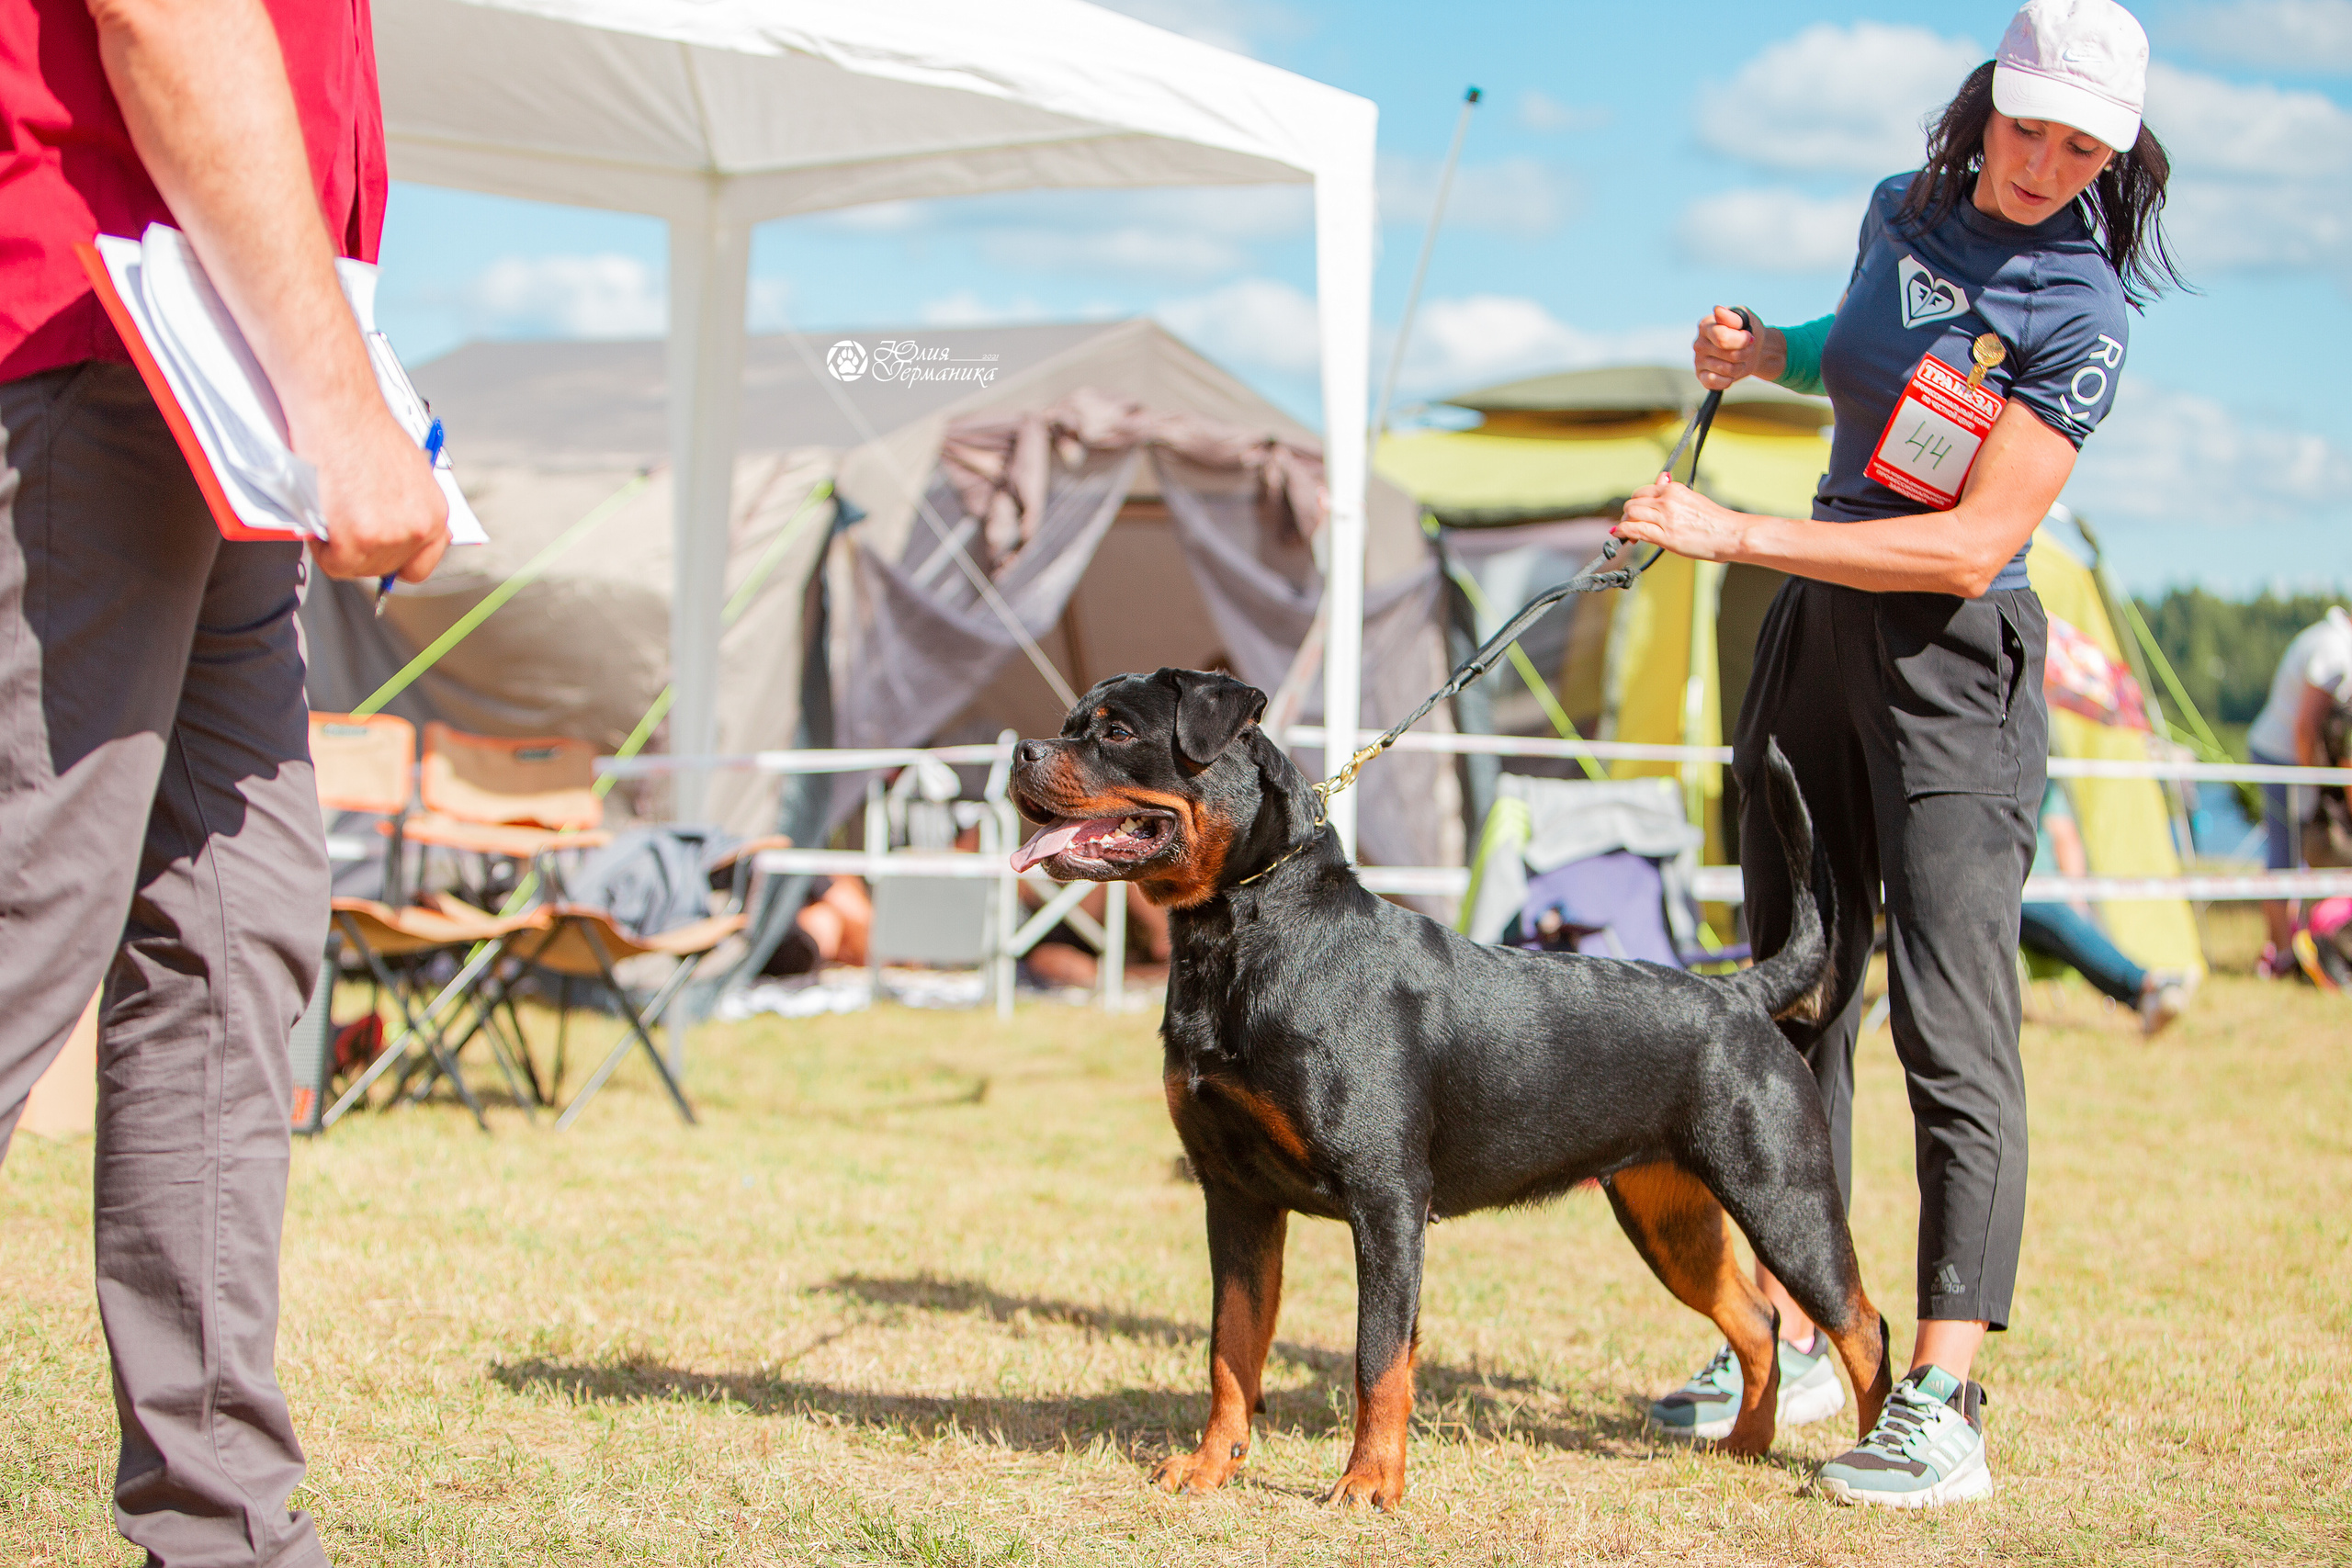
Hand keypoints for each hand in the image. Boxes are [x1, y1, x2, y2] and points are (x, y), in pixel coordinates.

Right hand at [302, 402, 449, 581]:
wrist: (341, 411)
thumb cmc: (365, 432)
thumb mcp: (408, 473)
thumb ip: (407, 507)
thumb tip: (394, 528)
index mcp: (435, 513)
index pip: (419, 565)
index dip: (391, 562)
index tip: (374, 555)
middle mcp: (419, 528)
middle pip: (383, 567)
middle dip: (359, 552)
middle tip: (341, 525)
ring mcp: (391, 536)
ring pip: (357, 568)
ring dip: (338, 548)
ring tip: (331, 516)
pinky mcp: (359, 538)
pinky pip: (336, 565)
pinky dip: (322, 550)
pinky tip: (320, 524)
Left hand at [1614, 474, 1746, 561]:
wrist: (1731, 534)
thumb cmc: (1715, 521)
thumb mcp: (1693, 498)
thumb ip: (1674, 491)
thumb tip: (1663, 478)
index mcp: (1675, 489)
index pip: (1644, 491)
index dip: (1638, 503)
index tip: (1639, 513)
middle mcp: (1667, 500)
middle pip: (1634, 502)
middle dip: (1630, 514)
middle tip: (1632, 525)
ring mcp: (1665, 517)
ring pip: (1631, 514)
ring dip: (1626, 523)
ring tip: (1629, 533)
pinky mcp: (1665, 535)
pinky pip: (1635, 529)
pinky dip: (1623, 531)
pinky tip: (1621, 535)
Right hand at [1693, 305, 1773, 390]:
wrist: (1751, 348)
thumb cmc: (1746, 330)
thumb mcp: (1745, 318)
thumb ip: (1732, 316)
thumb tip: (1717, 310)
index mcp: (1706, 326)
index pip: (1722, 338)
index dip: (1741, 340)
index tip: (1749, 336)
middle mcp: (1699, 344)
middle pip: (1729, 355)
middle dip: (1745, 353)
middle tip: (1748, 348)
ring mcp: (1698, 361)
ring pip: (1727, 370)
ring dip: (1740, 366)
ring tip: (1741, 359)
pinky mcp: (1702, 377)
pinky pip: (1715, 383)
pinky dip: (1729, 380)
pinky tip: (1731, 373)